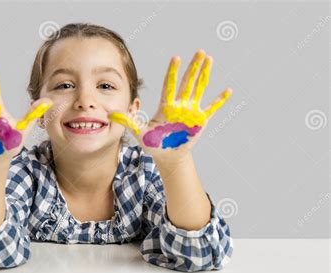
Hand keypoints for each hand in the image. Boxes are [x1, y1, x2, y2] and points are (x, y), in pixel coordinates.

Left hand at [108, 49, 231, 161]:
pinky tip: (228, 90)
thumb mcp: (139, 132)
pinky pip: (212, 108)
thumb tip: (110, 115)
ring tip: (210, 59)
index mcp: (166, 106)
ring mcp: (191, 112)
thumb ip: (128, 122)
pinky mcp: (200, 121)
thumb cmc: (153, 143)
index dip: (173, 72)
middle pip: (187, 82)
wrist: (167, 156)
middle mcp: (179, 105)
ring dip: (205, 74)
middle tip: (199, 51)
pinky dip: (220, 100)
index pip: (170, 85)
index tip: (176, 58)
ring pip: (199, 89)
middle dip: (193, 67)